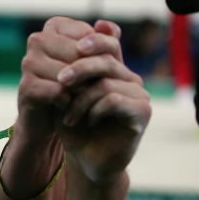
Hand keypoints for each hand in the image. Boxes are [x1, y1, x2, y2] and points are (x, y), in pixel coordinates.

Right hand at [16, 17, 122, 143]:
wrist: (53, 118)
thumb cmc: (79, 83)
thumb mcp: (98, 62)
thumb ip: (106, 40)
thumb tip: (103, 25)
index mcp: (55, 26)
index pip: (89, 35)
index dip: (101, 55)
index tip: (103, 69)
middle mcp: (37, 39)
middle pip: (77, 54)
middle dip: (92, 73)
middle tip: (96, 88)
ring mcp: (28, 62)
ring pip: (68, 73)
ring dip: (82, 89)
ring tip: (84, 97)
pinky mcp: (25, 85)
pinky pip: (57, 91)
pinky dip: (68, 102)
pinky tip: (70, 106)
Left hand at [55, 33, 150, 184]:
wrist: (87, 160)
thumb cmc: (74, 128)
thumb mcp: (64, 98)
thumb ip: (64, 74)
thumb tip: (56, 45)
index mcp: (113, 71)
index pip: (109, 42)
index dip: (93, 39)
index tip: (73, 47)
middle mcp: (129, 79)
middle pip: (107, 59)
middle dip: (79, 67)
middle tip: (61, 80)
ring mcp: (139, 94)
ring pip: (105, 82)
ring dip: (80, 99)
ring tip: (68, 116)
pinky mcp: (142, 111)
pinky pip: (113, 99)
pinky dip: (92, 110)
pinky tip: (85, 122)